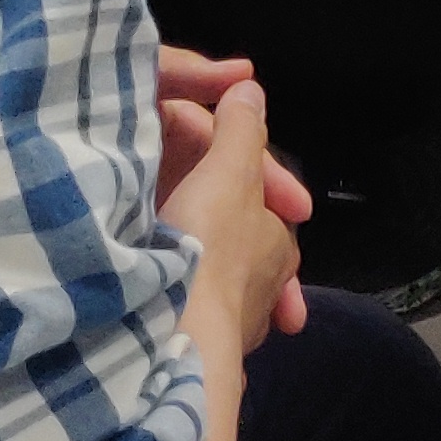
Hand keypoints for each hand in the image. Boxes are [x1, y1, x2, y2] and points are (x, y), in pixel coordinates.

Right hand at [162, 74, 304, 360]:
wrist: (176, 338)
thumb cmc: (206, 249)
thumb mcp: (226, 173)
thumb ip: (240, 130)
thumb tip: (250, 87)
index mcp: (278, 245)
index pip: (264, 207)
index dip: (239, 182)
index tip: (210, 172)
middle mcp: (266, 290)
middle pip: (240, 248)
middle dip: (221, 237)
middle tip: (183, 216)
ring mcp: (235, 329)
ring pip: (216, 285)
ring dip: (198, 273)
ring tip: (165, 256)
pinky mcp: (201, 354)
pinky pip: (190, 318)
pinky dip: (181, 306)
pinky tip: (162, 305)